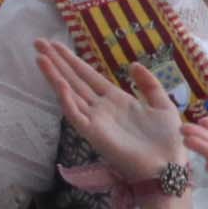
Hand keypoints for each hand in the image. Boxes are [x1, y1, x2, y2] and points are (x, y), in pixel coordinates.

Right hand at [38, 40, 187, 183]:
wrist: (169, 166)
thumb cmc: (167, 140)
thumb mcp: (162, 104)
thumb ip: (148, 84)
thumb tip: (132, 64)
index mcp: (116, 100)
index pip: (88, 76)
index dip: (72, 60)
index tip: (57, 45)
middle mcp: (101, 108)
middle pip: (74, 80)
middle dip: (56, 62)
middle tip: (38, 43)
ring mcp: (96, 121)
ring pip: (70, 94)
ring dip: (55, 76)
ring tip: (40, 58)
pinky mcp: (94, 135)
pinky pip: (76, 115)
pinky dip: (67, 100)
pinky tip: (60, 84)